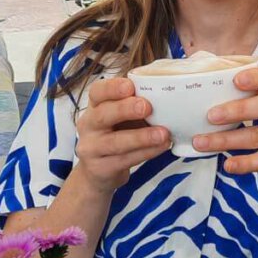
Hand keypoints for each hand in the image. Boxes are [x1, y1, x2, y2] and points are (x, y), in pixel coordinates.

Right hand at [75, 77, 169, 193]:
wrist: (99, 172)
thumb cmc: (117, 134)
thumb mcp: (122, 116)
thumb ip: (136, 103)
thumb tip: (168, 94)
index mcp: (95, 106)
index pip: (96, 91)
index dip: (112, 87)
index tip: (130, 86)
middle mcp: (88, 125)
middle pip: (102, 115)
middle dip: (125, 109)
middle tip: (147, 107)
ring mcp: (91, 148)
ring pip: (114, 142)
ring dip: (141, 137)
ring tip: (163, 134)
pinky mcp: (100, 169)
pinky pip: (124, 160)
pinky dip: (146, 152)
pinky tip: (162, 146)